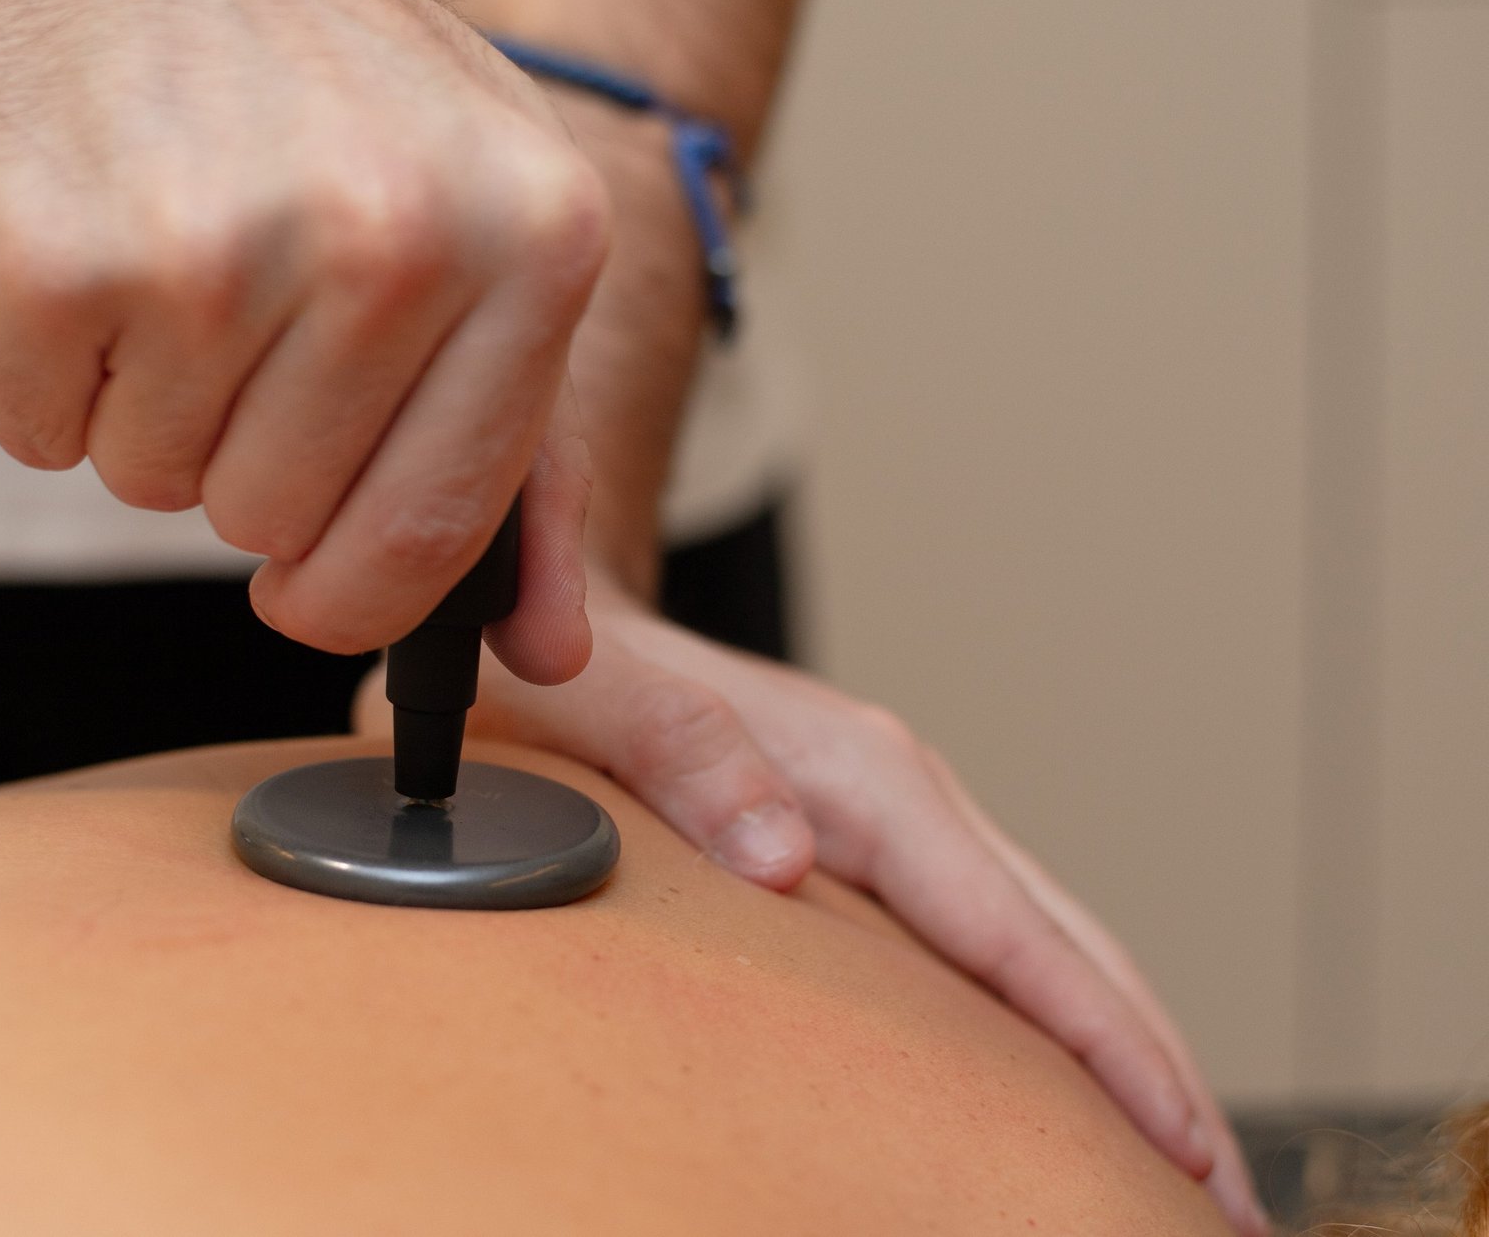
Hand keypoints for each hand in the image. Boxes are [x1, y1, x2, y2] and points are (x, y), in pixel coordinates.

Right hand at [0, 0, 607, 680]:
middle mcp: (389, 242)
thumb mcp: (484, 229)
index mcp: (532, 242)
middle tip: (234, 325)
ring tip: (169, 264)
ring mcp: (214, 250)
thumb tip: (541, 652)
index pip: (432, 530)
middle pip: (275, 520)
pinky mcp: (54, 260)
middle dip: (238, 459)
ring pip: (153, 486)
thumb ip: (526, 455)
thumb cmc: (326, 92)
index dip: (355, 592)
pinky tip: (85, 255)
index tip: (310, 584)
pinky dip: (42, 375)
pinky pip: (37, 432)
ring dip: (144, 409)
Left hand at [355, 578, 1266, 1235]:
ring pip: (1048, 941)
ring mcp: (899, 816)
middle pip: (1069, 944)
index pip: (1012, 930)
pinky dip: (1059, 1013)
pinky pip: (997, 938)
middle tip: (1228, 1203)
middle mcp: (905, 791)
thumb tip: (783, 859)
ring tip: (1188, 1165)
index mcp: (861, 774)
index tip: (1181, 1147)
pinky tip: (1073, 1079)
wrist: (561, 612)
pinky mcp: (876, 840)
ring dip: (1125, 1049)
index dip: (1105, 1044)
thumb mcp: (600, 700)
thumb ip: (685, 760)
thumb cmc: (576, 672)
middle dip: (1156, 1072)